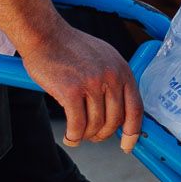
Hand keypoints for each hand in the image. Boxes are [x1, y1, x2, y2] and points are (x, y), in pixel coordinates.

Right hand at [17, 21, 142, 149]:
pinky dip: (74, 136)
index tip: (127, 146)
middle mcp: (111, 77)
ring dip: (86, 135)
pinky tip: (69, 137)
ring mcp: (91, 84)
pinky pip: (77, 125)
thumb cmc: (70, 47)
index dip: (132, 132)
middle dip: (103, 134)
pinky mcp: (71, 91)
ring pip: (95, 125)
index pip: (135, 108)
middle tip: (93, 137)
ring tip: (78, 134)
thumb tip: (120, 113)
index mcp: (122, 69)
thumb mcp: (104, 58)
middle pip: (114, 121)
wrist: (45, 35)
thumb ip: (114, 81)